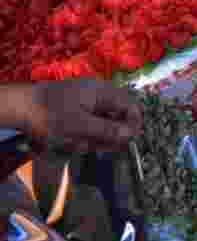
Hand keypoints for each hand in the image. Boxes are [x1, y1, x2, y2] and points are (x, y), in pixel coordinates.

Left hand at [13, 79, 141, 152]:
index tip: (127, 143)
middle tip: (97, 148)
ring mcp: (86, 100)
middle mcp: (98, 93)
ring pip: (103, 121)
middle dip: (110, 134)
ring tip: (79, 145)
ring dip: (95, 137)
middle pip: (118, 115)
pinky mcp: (76, 107)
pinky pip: (90, 122)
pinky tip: (73, 142)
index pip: (130, 106)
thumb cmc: (50, 115)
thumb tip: (132, 134)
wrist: (19, 106)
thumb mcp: (80, 125)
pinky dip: (85, 134)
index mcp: (103, 92)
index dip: (133, 124)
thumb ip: (107, 129)